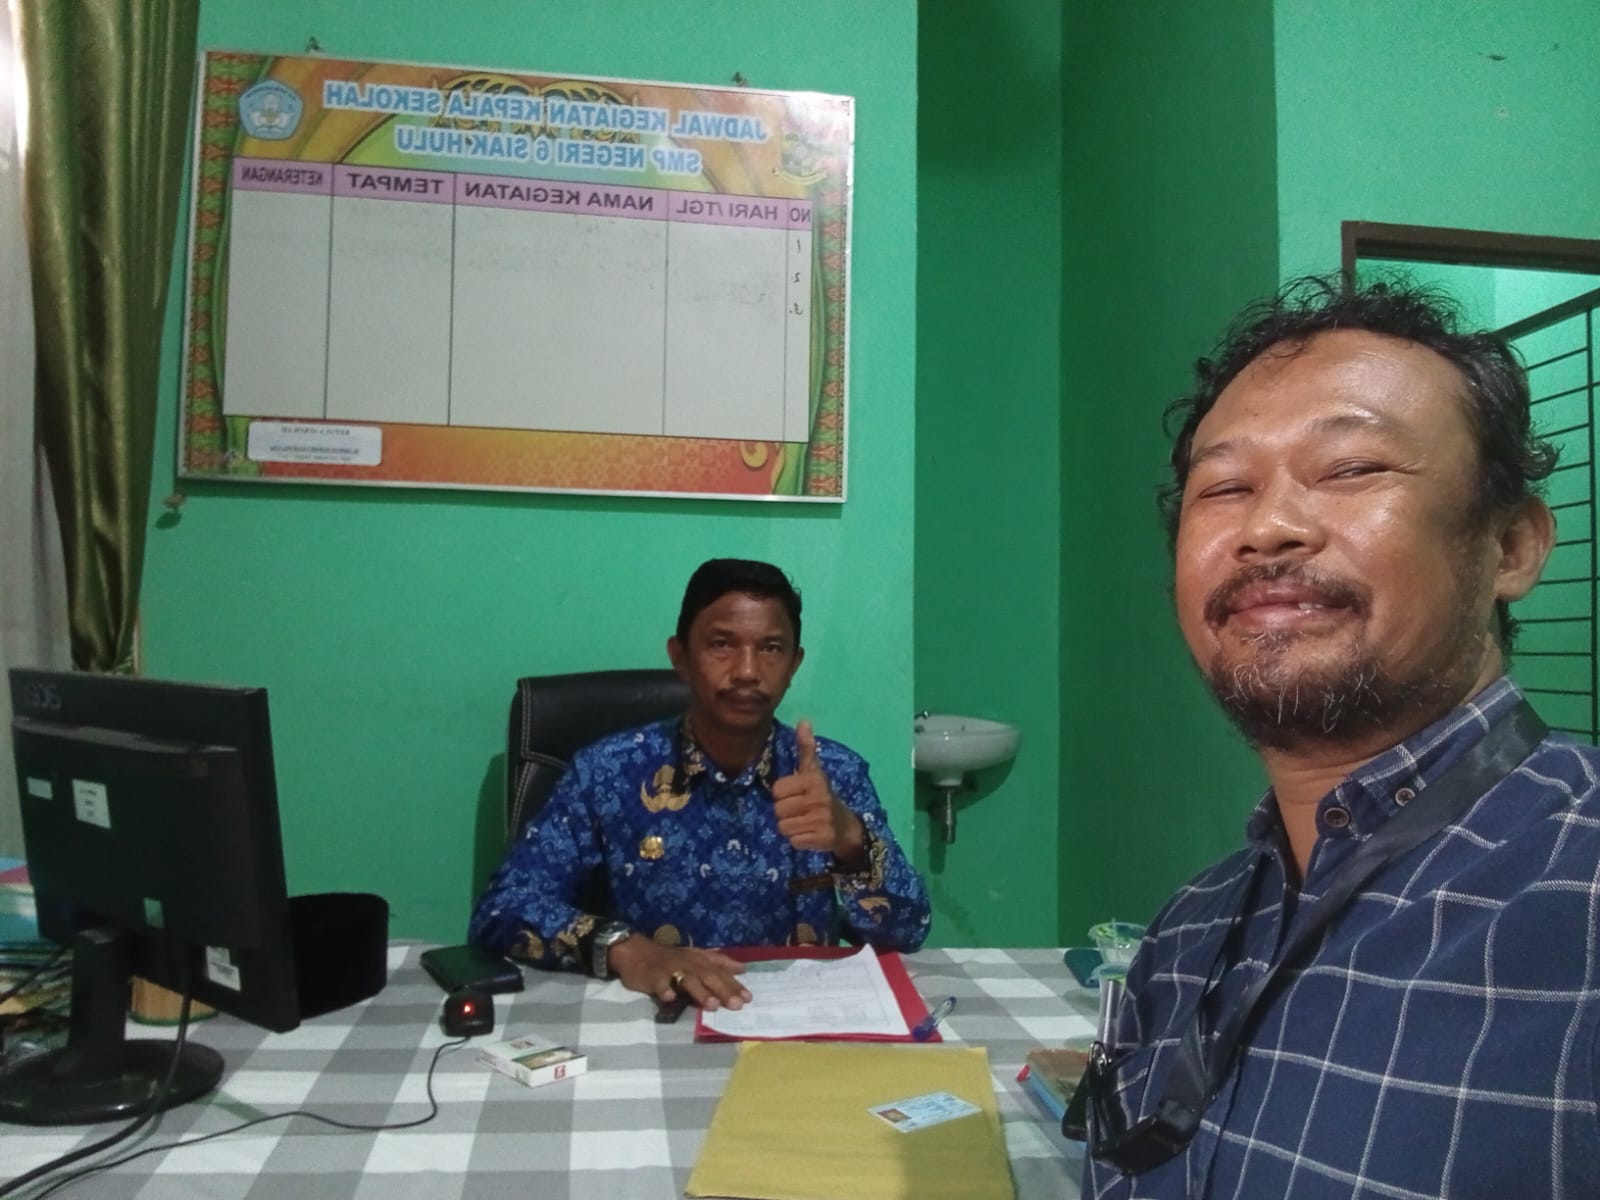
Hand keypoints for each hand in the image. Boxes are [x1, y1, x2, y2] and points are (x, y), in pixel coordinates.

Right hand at [606, 936, 750, 1010]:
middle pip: (708, 977)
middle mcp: (688, 964)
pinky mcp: (652, 976)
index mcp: (699, 960)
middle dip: (723, 990)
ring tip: (712, 1005)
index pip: (720, 972)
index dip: (734, 984)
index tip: (749, 997)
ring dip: (700, 992)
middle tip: (737, 1004)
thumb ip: (719, 962)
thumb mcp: (696, 955)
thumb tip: (743, 968)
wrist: (636, 951)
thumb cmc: (669, 957)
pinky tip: (669, 998)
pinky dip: (664, 990)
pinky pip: (659, 984)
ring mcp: (670, 970)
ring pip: (687, 981)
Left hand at [771, 719, 864, 860]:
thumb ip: (805, 748)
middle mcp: (819, 798)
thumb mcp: (814, 771)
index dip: (782, 795)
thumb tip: (803, 721)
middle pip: (778, 810)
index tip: (795, 795)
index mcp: (813, 780)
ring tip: (803, 822)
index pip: (777, 791)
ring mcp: (821, 819)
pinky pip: (794, 842)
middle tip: (799, 811)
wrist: (845, 825)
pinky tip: (809, 834)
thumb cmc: (821, 795)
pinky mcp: (823, 839)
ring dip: (791, 827)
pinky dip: (799, 841)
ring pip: (783, 827)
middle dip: (785, 813)